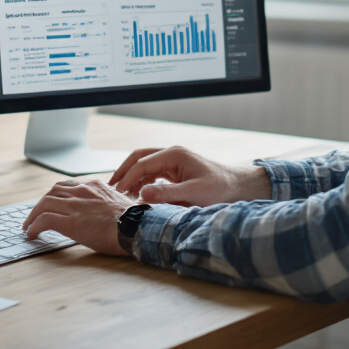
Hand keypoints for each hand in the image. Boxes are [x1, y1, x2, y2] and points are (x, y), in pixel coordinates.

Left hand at [22, 179, 132, 255]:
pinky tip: (31, 234)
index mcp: (94, 186)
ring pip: (44, 204)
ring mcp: (75, 205)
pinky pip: (44, 220)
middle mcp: (82, 192)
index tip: (51, 204)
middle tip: (35, 215)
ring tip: (28, 226)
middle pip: (52, 192)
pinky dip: (34, 226)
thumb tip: (107, 214)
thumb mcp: (121, 204)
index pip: (67, 186)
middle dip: (41, 204)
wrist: (137, 228)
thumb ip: (108, 204)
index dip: (56, 196)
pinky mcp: (70, 222)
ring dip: (33, 215)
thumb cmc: (135, 221)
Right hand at [110, 145, 271, 206]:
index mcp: (174, 155)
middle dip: (123, 171)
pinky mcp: (176, 170)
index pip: (142, 163)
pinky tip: (137, 194)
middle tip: (110, 187)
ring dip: (132, 176)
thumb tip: (141, 194)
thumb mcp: (193, 193)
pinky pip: (153, 172)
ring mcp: (174, 161)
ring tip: (120, 193)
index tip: (116, 192)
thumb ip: (167, 194)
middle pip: (139, 157)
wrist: (238, 187)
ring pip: (144, 164)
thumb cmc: (220, 189)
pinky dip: (142, 181)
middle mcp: (172, 154)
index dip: (127, 177)